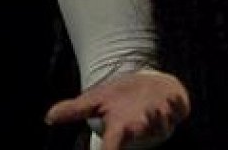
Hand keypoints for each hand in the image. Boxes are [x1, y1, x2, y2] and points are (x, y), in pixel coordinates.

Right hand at [44, 69, 190, 149]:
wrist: (146, 84)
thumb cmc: (119, 97)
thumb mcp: (96, 100)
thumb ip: (73, 110)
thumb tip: (48, 117)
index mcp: (121, 128)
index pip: (113, 145)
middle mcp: (142, 127)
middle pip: (142, 133)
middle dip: (143, 130)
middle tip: (136, 125)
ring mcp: (161, 118)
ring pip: (162, 123)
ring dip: (160, 117)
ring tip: (156, 108)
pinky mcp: (177, 108)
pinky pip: (179, 109)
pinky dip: (177, 104)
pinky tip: (173, 98)